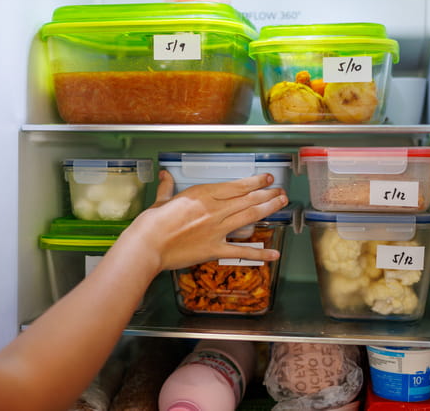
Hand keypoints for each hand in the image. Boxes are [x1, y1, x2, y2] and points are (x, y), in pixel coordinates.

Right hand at [120, 170, 287, 271]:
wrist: (148, 244)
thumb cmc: (152, 222)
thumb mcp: (161, 201)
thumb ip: (167, 188)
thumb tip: (165, 175)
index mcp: (202, 194)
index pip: (236, 186)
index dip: (255, 182)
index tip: (267, 179)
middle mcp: (214, 209)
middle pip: (247, 199)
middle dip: (267, 194)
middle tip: (281, 192)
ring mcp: (216, 229)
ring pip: (248, 216)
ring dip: (268, 209)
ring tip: (282, 205)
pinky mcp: (214, 249)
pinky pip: (240, 251)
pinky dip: (259, 253)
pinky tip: (273, 254)